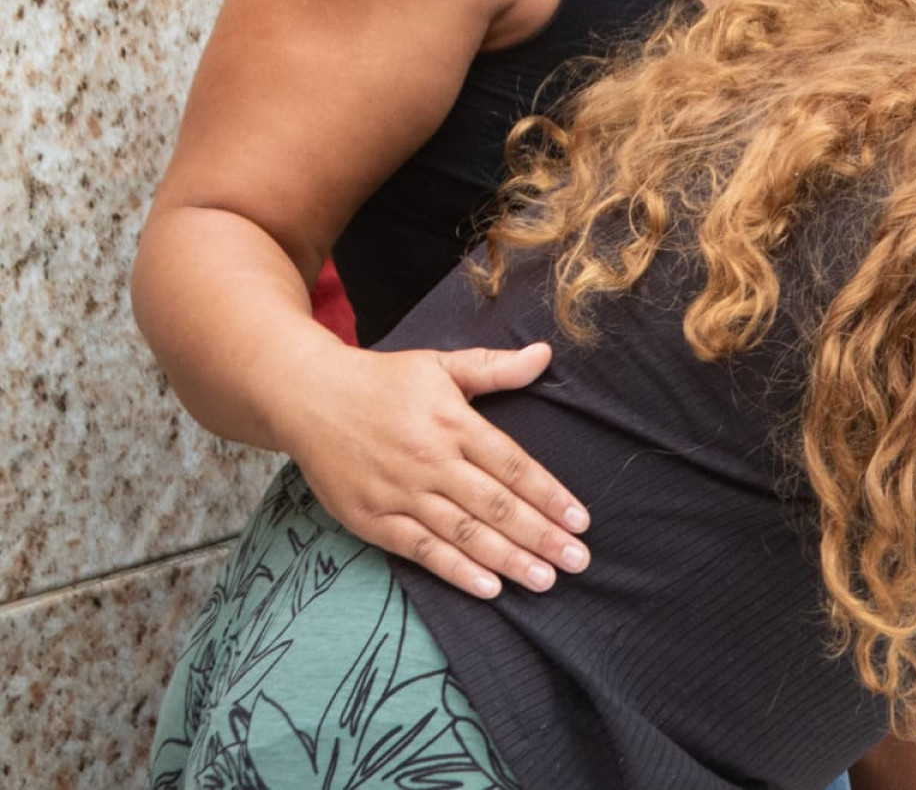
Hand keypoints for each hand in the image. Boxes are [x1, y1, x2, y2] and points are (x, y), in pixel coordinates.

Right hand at [281, 341, 591, 598]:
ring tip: (545, 580)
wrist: (306, 396)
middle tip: (577, 561)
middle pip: (496, 505)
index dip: (550, 495)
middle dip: (541, 536)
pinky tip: (489, 588)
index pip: (513, 465)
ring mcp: (400, 493)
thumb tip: (544, 354)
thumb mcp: (440, 365)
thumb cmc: (382, 381)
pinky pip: (421, 551)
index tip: (581, 521)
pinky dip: (456, 571)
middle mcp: (430, 461)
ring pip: (464, 533)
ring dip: (508, 559)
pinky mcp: (372, 519)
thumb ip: (494, 367)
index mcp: (453, 422)